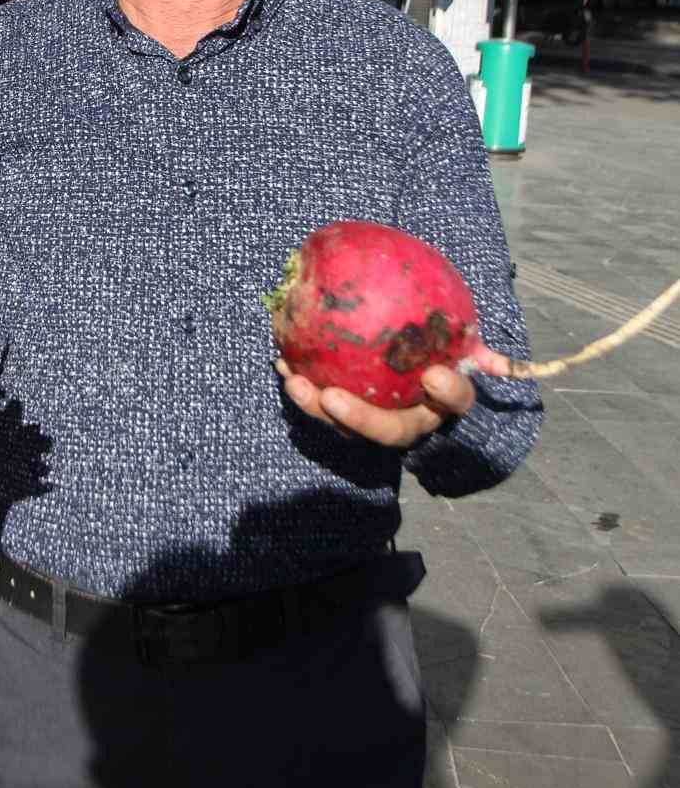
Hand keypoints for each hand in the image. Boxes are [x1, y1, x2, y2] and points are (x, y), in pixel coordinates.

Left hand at [274, 338, 498, 449]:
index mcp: (444, 406)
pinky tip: (281, 361)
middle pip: (388, 431)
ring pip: (347, 426)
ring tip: (294, 381)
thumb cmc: (442, 364)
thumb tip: (505, 365)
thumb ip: (480, 355)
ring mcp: (376, 424)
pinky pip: (323, 406)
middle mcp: (411, 423)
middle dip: (359, 419)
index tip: (434, 375)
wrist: (418, 390)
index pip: (454, 403)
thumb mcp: (464, 356)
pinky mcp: (346, 418)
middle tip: (332, 398)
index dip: (447, 392)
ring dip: (317, 407)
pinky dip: (302, 387)